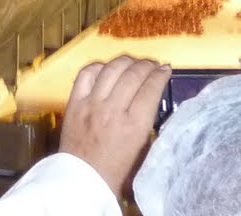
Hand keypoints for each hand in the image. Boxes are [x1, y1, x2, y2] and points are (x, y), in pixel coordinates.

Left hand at [58, 56, 171, 198]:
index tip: (165, 69)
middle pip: (133, 75)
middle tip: (152, 64)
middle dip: (146, 65)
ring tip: (133, 62)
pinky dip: (98, 66)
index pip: (150, 89)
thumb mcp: (141, 148)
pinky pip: (86, 74)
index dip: (160, 74)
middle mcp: (113, 109)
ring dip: (125, 61)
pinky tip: (106, 67)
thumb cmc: (116, 170)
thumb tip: (150, 95)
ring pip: (110, 69)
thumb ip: (145, 120)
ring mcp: (92, 103)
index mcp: (134, 126)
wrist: (83, 179)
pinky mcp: (74, 102)